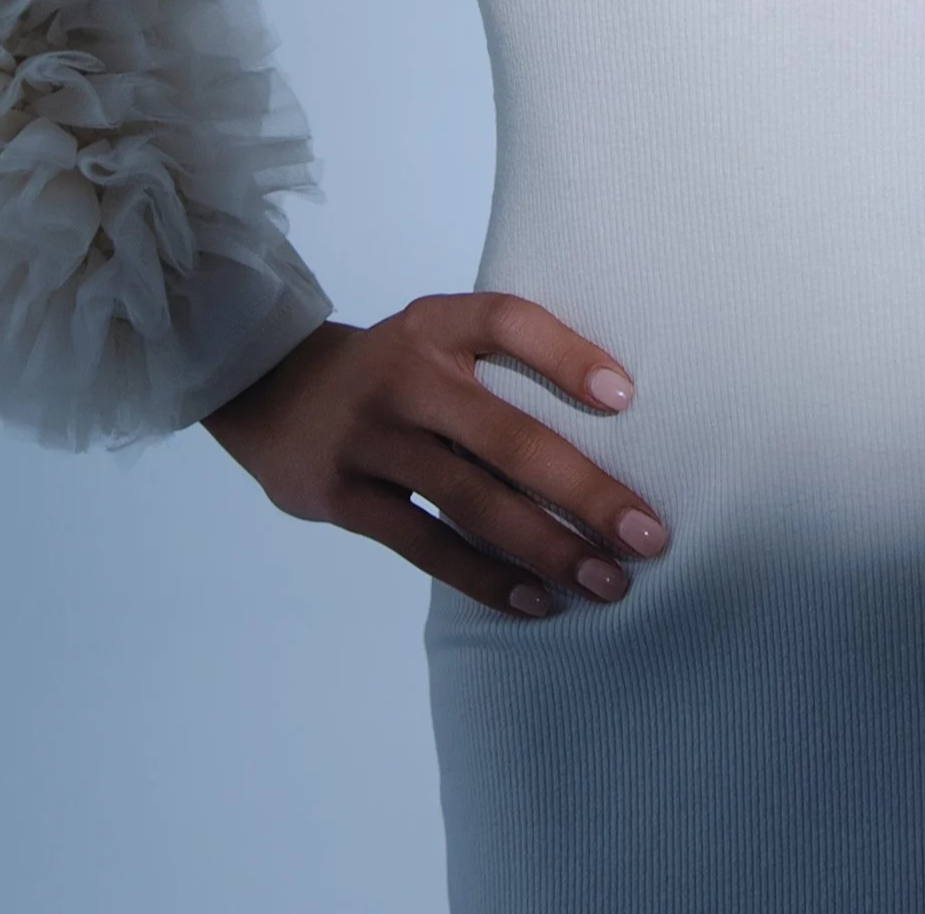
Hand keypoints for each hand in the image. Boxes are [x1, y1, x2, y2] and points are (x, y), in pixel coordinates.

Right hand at [203, 295, 669, 617]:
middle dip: (585, 492)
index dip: (565, 355)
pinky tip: (536, 601)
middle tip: (649, 536)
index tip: (626, 396)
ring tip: (608, 583)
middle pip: (506, 436)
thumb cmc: (396, 370)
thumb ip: (499, 365)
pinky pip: (426, 546)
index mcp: (434, 323)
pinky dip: (484, 578)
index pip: (507, 321)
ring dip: (547, 547)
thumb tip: (616, 419)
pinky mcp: (345, 497)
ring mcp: (371, 438)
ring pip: (472, 501)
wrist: (275, 393)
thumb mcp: (435, 337)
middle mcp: (404, 376)